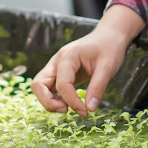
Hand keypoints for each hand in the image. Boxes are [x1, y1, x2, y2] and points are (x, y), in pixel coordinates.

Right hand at [30, 4, 144, 116]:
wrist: (109, 36)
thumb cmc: (109, 48)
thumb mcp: (108, 67)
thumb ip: (98, 87)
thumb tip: (89, 109)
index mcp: (68, 56)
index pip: (62, 83)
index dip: (72, 101)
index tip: (86, 111)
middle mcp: (57, 61)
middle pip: (38, 84)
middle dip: (49, 102)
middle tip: (68, 110)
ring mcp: (56, 66)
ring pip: (40, 87)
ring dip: (49, 101)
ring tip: (69, 108)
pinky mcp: (59, 73)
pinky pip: (48, 88)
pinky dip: (54, 98)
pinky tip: (69, 103)